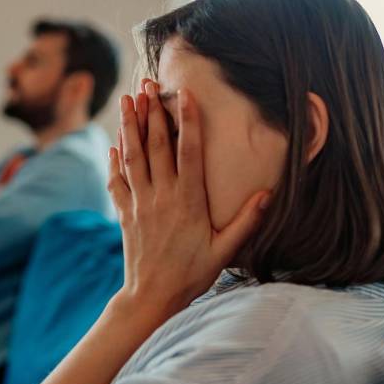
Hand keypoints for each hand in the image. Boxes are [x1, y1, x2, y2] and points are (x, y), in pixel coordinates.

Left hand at [108, 82, 269, 317]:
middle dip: (152, 112)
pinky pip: (117, 180)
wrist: (152, 298)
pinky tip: (114, 143)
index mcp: (188, 201)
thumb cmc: (192, 274)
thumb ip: (246, 221)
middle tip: (147, 84)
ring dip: (129, 126)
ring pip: (133, 156)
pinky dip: (114, 160)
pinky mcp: (125, 214)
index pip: (189, 152)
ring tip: (127, 99)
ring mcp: (140, 203)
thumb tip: (268, 193)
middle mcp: (162, 196)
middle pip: (155, 145)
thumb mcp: (225, 250)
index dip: (187, 120)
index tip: (184, 94)